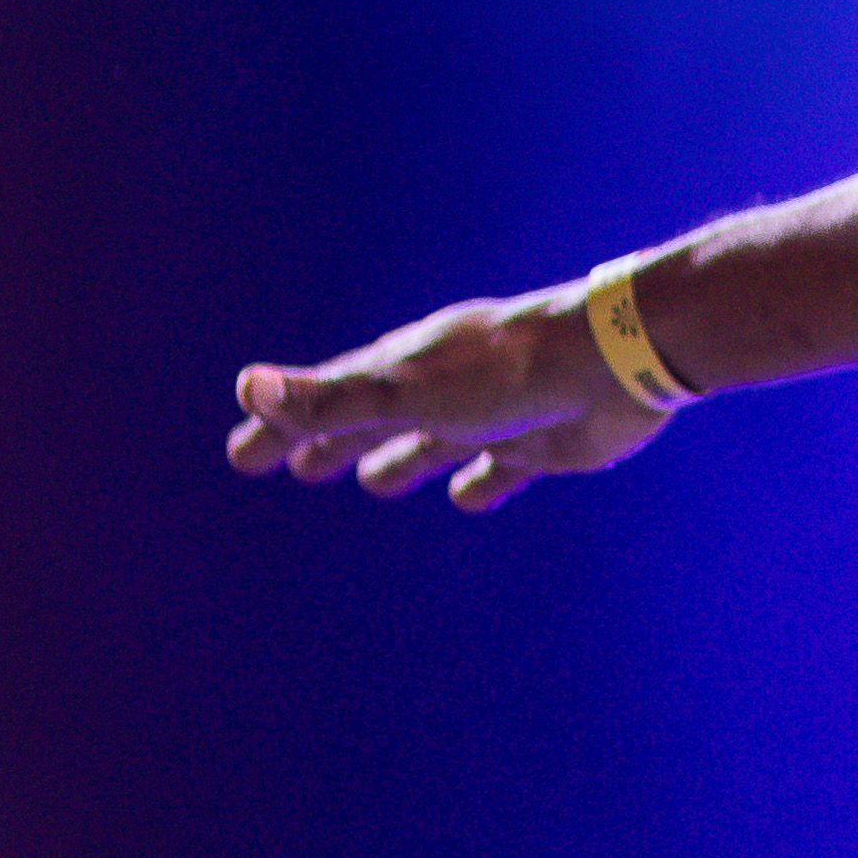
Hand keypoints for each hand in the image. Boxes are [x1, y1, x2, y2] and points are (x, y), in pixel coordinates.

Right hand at [226, 285, 668, 514]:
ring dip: (400, 460)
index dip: (281, 428)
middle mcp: (444, 388)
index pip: (324, 402)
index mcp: (405, 370)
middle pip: (372, 422)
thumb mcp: (408, 389)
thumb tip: (245, 386)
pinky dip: (479, 485)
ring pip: (431, 442)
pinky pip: (499, 470)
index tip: (240, 454)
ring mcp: (493, 415)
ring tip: (373, 483)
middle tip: (292, 468)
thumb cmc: (509, 369)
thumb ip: (332, 397)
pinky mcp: (541, 443)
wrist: (618, 360)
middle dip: (329, 443)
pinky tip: (467, 497)